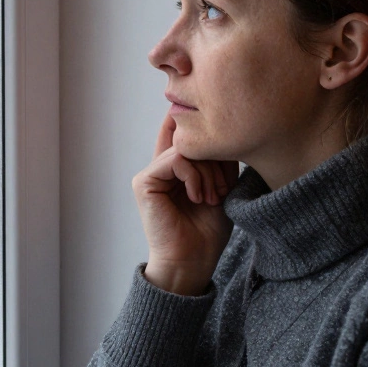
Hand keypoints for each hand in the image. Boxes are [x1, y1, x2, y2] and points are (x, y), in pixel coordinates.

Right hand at [132, 112, 238, 295]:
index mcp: (175, 171)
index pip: (180, 134)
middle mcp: (160, 169)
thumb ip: (218, 160)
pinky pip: (176, 160)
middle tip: (223, 189)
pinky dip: (194, 176)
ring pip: (186, 149)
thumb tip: (220, 131)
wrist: (192, 261)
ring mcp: (150, 175)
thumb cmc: (207, 232)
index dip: (187, 118)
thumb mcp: (221, 188)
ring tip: (212, 197)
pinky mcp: (144, 182)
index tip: (205, 105)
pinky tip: (198, 196)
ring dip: (207, 173)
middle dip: (215, 161)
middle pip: (191, 140)